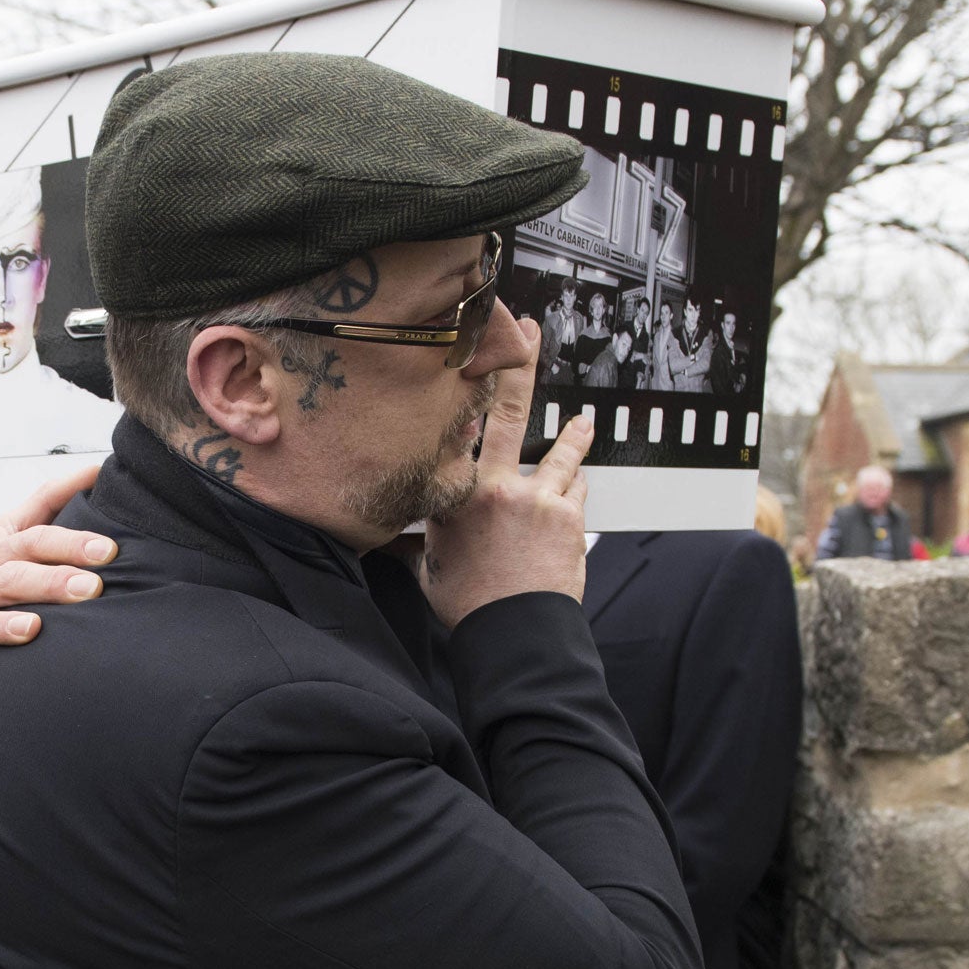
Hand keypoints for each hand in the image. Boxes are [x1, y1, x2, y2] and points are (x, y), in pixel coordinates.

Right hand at [0, 464, 115, 704]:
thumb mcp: (1, 530)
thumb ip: (47, 501)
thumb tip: (94, 470)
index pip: (33, 539)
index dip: (69, 542)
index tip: (107, 549)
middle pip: (12, 577)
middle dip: (51, 582)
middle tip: (92, 589)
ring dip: (2, 625)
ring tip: (33, 628)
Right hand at [422, 318, 591, 628]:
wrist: (515, 633)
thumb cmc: (469, 605)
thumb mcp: (431, 565)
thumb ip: (421, 539)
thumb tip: (385, 539)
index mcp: (458, 495)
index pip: (462, 430)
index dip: (468, 391)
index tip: (470, 359)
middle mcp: (498, 487)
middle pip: (511, 413)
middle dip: (520, 367)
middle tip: (526, 335)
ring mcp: (538, 498)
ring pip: (563, 451)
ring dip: (575, 434)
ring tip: (583, 421)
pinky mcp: (569, 516)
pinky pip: (577, 490)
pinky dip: (575, 490)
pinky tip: (574, 491)